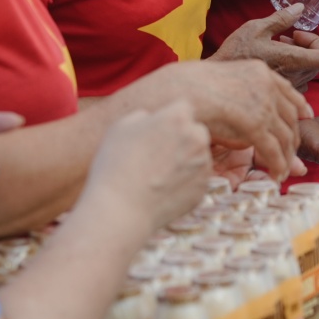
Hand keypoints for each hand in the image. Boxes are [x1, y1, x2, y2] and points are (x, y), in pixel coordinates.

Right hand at [81, 100, 212, 231]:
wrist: (120, 211)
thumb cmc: (115, 166)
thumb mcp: (120, 127)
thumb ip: (144, 116)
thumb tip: (153, 119)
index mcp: (178, 118)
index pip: (183, 107)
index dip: (169, 118)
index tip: (157, 131)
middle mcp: (197, 138)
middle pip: (196, 130)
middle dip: (183, 138)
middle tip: (158, 154)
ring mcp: (203, 165)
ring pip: (198, 155)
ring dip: (186, 160)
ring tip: (157, 175)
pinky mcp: (203, 189)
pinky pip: (196, 178)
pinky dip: (185, 182)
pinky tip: (163, 189)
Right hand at [113, 59, 309, 181]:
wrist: (178, 91)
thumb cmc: (189, 88)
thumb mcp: (221, 86)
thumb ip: (239, 96)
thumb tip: (248, 115)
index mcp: (259, 71)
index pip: (287, 90)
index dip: (298, 104)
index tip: (306, 115)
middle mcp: (266, 85)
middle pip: (290, 116)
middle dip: (295, 139)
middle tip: (296, 158)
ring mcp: (262, 103)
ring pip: (285, 135)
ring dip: (287, 157)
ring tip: (283, 171)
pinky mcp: (255, 123)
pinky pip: (273, 149)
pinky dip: (278, 164)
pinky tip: (276, 175)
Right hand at [214, 3, 318, 90]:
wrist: (217, 84)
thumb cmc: (233, 54)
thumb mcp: (254, 28)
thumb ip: (280, 19)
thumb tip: (301, 8)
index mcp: (290, 59)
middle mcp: (294, 75)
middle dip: (311, 40)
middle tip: (290, 32)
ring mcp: (291, 85)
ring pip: (311, 64)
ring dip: (303, 49)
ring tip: (279, 42)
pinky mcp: (285, 90)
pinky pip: (301, 72)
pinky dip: (296, 59)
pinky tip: (276, 54)